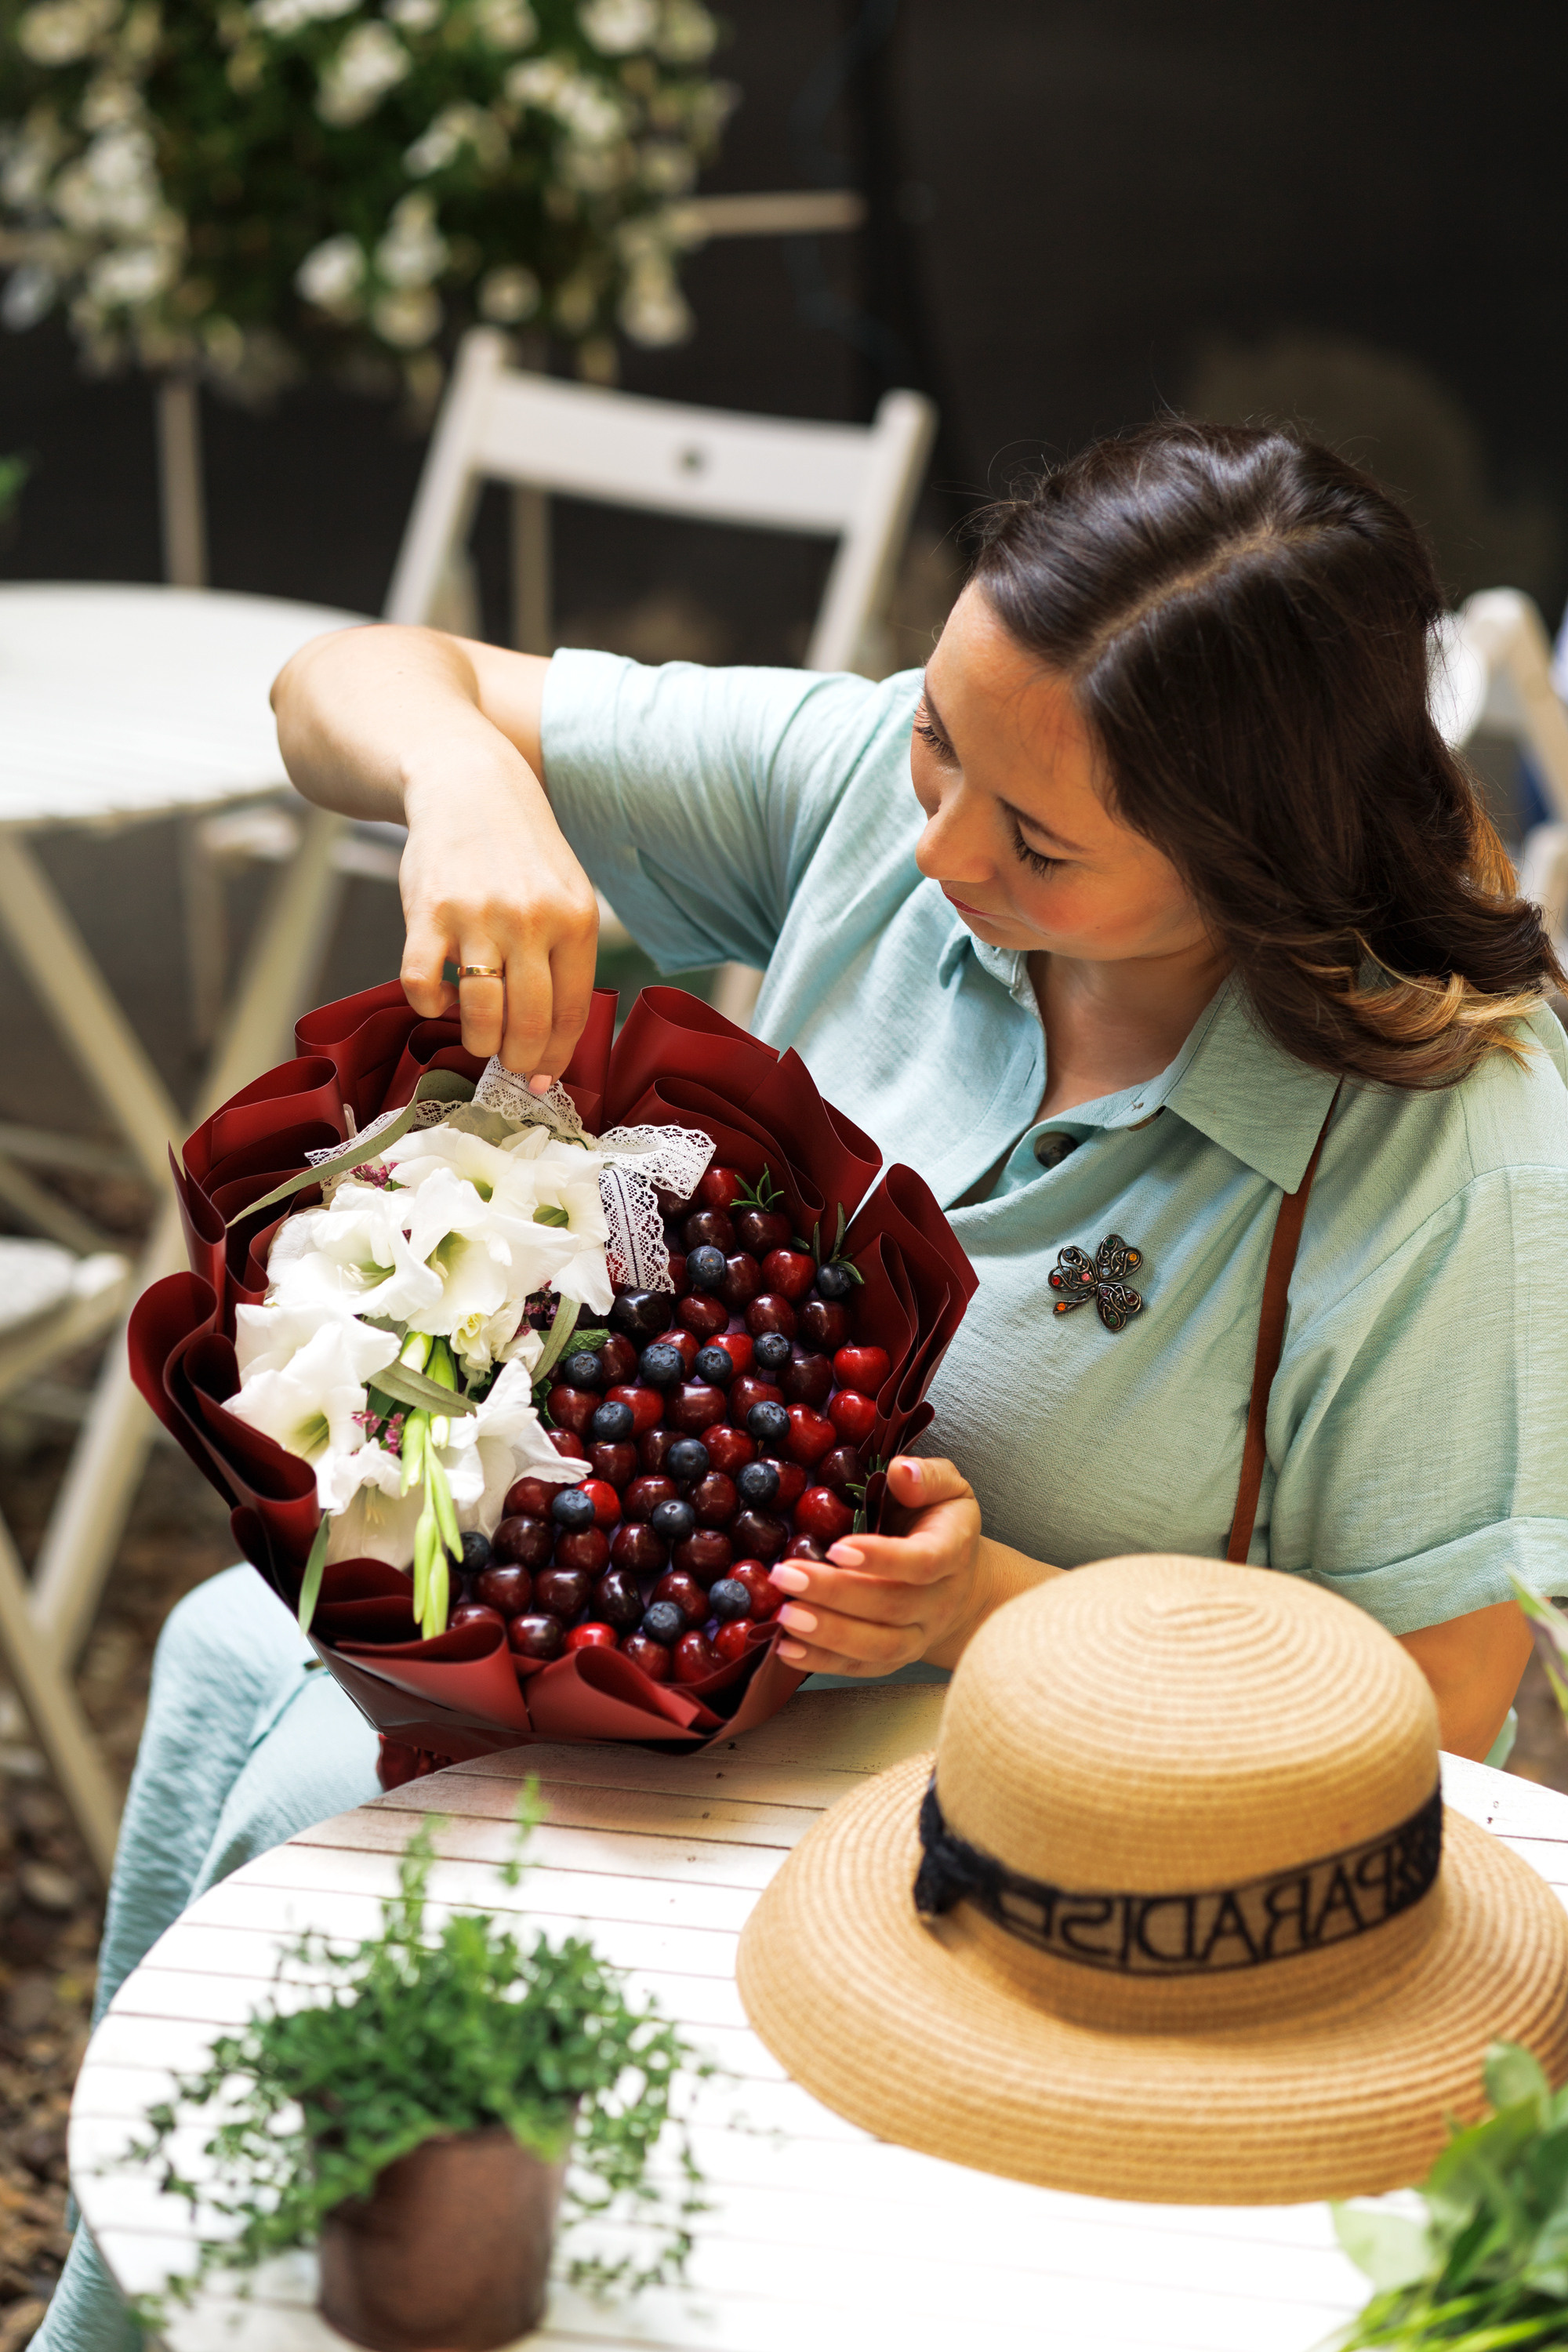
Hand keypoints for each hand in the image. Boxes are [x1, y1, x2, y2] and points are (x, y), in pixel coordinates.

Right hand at [399, 742, 599, 1084]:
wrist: (469, 785)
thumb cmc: (521, 853)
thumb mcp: (566, 893)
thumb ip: (567, 957)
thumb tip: (555, 1041)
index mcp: (575, 919)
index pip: (571, 1012)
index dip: (555, 1057)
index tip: (542, 1079)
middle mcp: (531, 919)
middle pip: (529, 1022)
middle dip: (518, 1060)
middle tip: (508, 1065)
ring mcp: (479, 915)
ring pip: (481, 1014)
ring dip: (478, 1041)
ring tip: (477, 1038)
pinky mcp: (429, 912)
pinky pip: (422, 985)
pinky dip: (428, 1007)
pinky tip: (439, 999)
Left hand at [770, 1456, 983, 1676]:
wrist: (962, 1582)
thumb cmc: (940, 1522)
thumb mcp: (947, 1486)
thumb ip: (926, 1476)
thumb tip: (900, 1472)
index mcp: (952, 1551)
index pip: (923, 1562)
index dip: (882, 1558)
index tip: (837, 1548)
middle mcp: (938, 1601)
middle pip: (890, 1607)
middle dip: (835, 1594)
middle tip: (786, 1575)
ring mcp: (918, 1635)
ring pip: (877, 1646)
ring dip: (828, 1633)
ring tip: (784, 1614)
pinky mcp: (893, 1658)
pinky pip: (860, 1668)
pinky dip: (822, 1662)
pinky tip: (785, 1647)